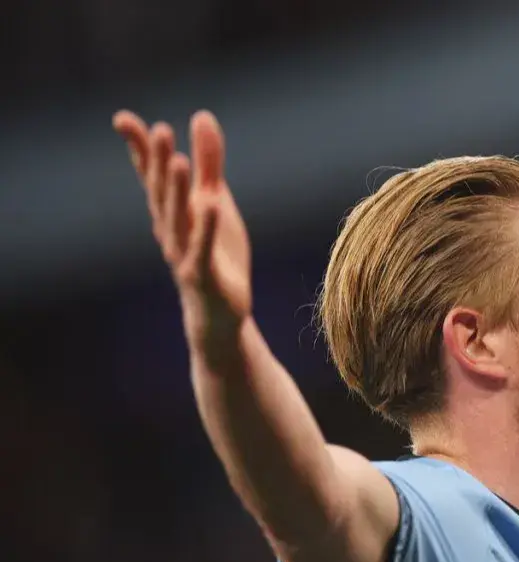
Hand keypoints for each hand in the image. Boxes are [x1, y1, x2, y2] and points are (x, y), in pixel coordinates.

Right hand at [113, 110, 251, 357]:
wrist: (220, 313)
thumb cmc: (215, 254)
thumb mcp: (215, 201)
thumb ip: (208, 162)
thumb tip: (201, 115)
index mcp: (172, 211)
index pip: (152, 176)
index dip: (140, 149)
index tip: (122, 120)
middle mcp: (170, 230)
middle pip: (162, 194)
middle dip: (160, 163)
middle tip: (161, 131)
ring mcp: (183, 254)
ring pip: (177, 220)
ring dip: (177, 192)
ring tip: (179, 161)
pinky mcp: (203, 275)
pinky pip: (203, 251)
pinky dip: (207, 230)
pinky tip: (213, 207)